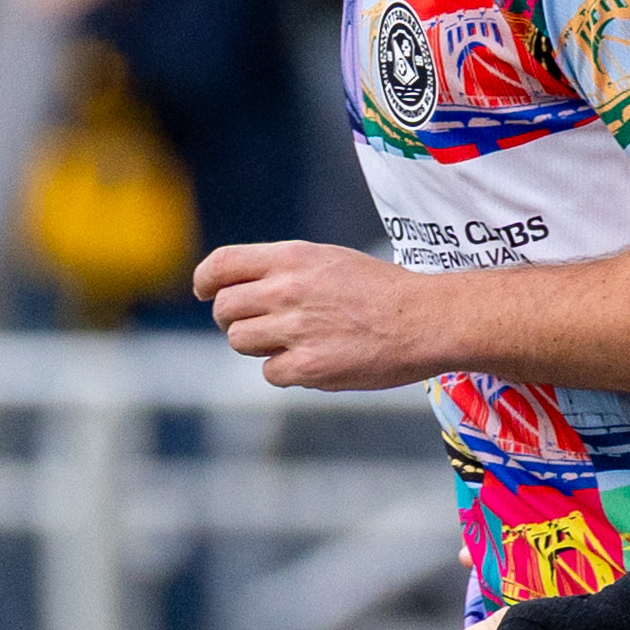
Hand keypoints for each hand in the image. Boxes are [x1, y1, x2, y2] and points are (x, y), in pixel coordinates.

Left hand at [196, 239, 438, 390]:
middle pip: (224, 308)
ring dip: (259, 345)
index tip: (204, 292)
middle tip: (258, 325)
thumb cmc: (381, 290)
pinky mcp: (307, 366)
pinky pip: (269, 372)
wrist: (425, 319)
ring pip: (240, 341)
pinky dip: (286, 371)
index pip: (222, 264)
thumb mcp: (329, 260)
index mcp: (292, 257)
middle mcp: (287, 290)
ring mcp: (295, 329)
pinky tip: (316, 359)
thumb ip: (284, 271)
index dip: (205, 280)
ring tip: (295, 341)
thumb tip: (239, 290)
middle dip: (233, 319)